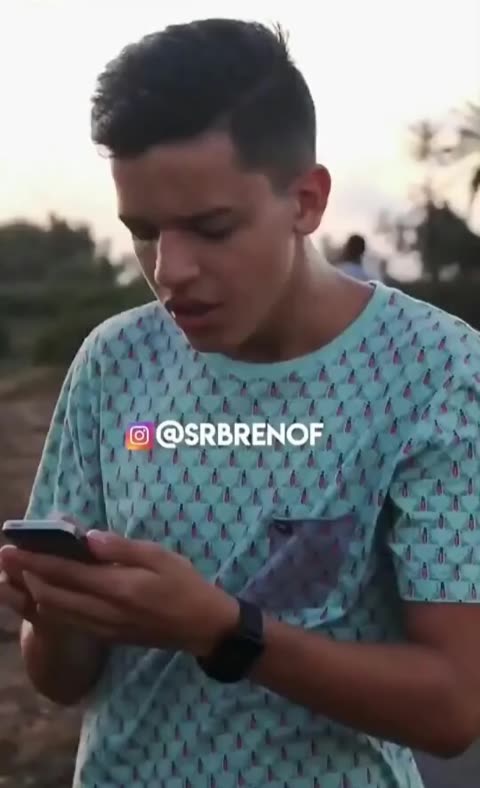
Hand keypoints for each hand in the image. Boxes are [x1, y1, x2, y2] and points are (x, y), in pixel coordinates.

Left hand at [1, 531, 238, 655]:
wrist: (201, 626)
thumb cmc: (184, 584)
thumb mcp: (159, 556)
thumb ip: (122, 548)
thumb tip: (87, 538)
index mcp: (118, 588)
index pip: (66, 573)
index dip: (36, 561)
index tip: (12, 549)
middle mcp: (105, 612)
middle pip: (52, 596)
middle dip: (24, 576)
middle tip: (4, 559)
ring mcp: (104, 628)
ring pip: (56, 614)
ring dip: (31, 594)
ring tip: (14, 577)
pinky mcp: (106, 636)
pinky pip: (68, 624)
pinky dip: (48, 609)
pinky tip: (42, 598)